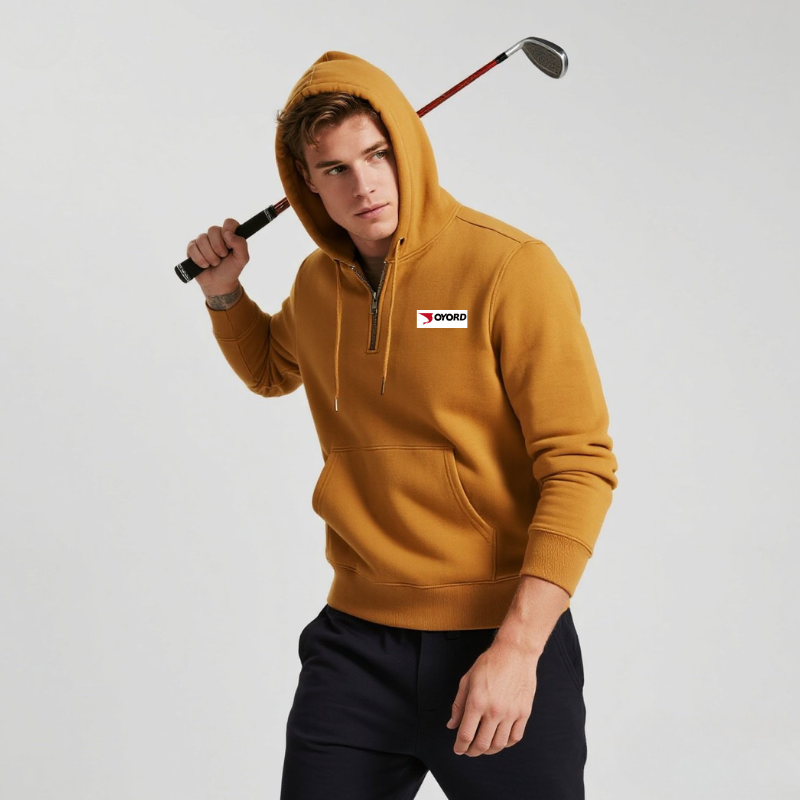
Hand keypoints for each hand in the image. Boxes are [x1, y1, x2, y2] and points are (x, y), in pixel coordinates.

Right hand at [187, 218, 248, 295]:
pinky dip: (200, 259)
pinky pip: (192, 247)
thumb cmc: (231, 270)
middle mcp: (216, 235)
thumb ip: (240, 244)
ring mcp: (203, 240)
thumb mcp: (242, 259)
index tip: (229, 245)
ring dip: (210, 256)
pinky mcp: (192, 248)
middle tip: (222, 257)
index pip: (229, 222)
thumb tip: (228, 234)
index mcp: (229, 235)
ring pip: (202, 239)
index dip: (228, 231)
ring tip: (214, 263)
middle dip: (218, 247)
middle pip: (213, 229)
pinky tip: (204, 265)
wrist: (218, 283)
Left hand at [446, 639, 538, 755]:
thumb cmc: (490, 663)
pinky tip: (500, 739)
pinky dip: (506, 744)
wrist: (515, 653)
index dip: (460, 746)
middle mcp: (494, 711)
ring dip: (488, 750)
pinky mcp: (524, 713)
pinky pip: (515, 737)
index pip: (466, 735)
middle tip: (468, 750)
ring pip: (499, 745)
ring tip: (483, 746)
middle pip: (482, 744)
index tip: (458, 748)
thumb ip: (458, 704)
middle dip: (472, 751)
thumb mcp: (467, 680)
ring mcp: (510, 713)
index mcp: (477, 702)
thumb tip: (452, 724)